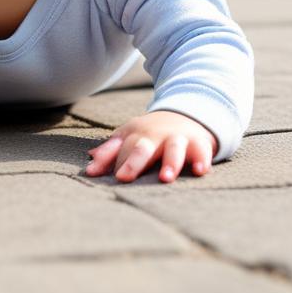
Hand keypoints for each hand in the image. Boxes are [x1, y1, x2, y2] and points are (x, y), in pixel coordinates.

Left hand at [84, 110, 216, 183]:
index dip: (114, 162)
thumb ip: (110, 153)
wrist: (186, 114)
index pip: (121, 149)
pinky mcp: (199, 143)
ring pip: (174, 148)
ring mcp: (178, 138)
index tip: (104, 177)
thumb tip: (89, 169)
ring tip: (165, 178)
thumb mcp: (129, 137)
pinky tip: (200, 171)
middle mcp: (156, 135)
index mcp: (136, 134)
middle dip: (134, 162)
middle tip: (124, 178)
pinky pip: (202, 151)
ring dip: (170, 162)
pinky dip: (202, 159)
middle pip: (142, 147)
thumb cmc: (151, 135)